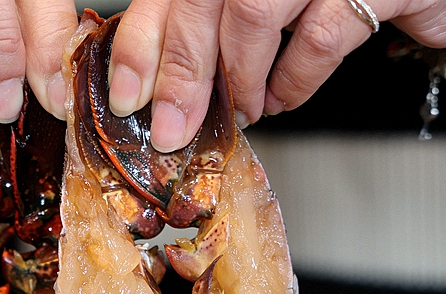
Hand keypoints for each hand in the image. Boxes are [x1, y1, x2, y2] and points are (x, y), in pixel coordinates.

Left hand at [107, 0, 445, 150]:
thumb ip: (218, 23)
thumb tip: (158, 82)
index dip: (142, 40)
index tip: (125, 96)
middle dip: (180, 71)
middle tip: (171, 128)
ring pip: (253, 13)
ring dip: (239, 78)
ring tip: (242, 108)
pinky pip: (320, 37)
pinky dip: (293, 81)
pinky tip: (284, 98)